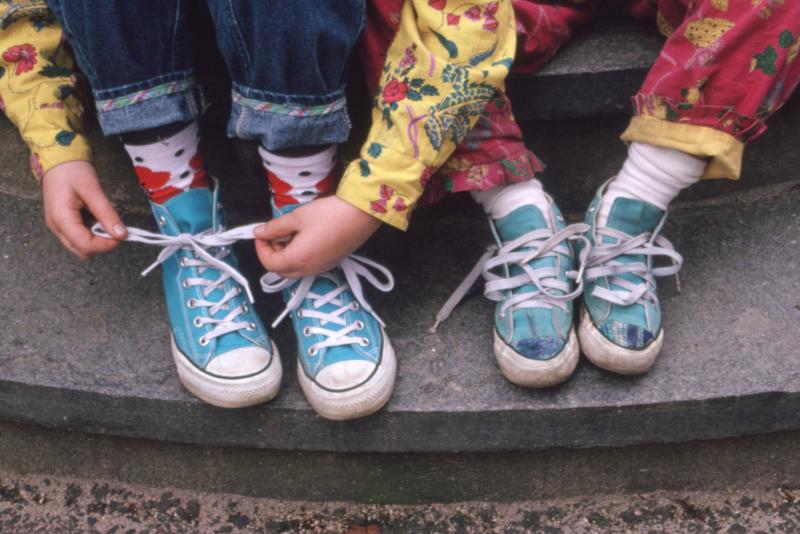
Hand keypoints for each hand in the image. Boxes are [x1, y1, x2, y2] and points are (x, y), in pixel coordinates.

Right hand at [42, 160, 126, 259]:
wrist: (57, 159)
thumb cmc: (73, 171)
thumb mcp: (93, 190)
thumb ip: (107, 214)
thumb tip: (122, 235)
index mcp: (61, 219)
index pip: (86, 246)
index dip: (106, 245)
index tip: (121, 234)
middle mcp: (57, 227)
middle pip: (82, 251)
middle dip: (101, 245)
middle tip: (114, 228)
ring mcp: (58, 226)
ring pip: (80, 247)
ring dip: (96, 240)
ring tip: (105, 221)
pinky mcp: (62, 223)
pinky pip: (78, 237)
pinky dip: (91, 233)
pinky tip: (96, 219)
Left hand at [254, 195, 381, 277]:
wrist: (361, 214)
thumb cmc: (330, 214)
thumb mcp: (297, 217)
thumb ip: (275, 227)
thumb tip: (259, 232)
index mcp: (298, 259)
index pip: (269, 263)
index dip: (261, 248)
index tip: (262, 233)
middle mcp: (309, 269)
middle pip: (281, 270)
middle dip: (273, 253)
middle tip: (275, 234)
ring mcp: (321, 268)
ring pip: (295, 269)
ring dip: (287, 255)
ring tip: (292, 233)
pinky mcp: (331, 262)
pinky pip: (308, 265)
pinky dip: (300, 255)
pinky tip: (306, 237)